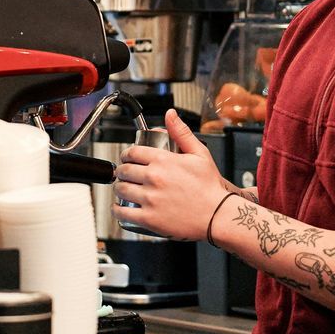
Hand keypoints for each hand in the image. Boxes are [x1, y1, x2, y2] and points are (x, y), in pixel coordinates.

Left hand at [111, 110, 233, 241]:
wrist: (217, 216)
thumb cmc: (210, 187)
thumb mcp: (200, 154)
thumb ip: (182, 132)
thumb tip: (170, 115)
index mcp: (163, 160)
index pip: (132, 152)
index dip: (127, 155)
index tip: (128, 159)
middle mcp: (154, 178)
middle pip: (124, 171)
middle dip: (122, 171)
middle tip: (126, 175)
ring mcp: (150, 198)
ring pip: (121, 190)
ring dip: (119, 188)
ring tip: (125, 190)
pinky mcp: (148, 218)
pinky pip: (122, 212)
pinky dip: (117, 209)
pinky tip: (120, 207)